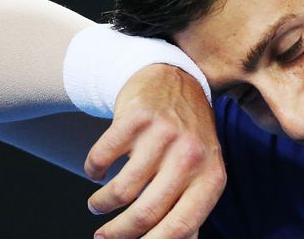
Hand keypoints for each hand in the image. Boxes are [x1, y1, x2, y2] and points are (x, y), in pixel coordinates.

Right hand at [84, 64, 225, 238]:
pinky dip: (93, 170)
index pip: (181, 227)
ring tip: (98, 203)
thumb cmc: (187, 139)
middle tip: (102, 238)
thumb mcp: (201, 172)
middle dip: (117, 233)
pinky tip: (96, 171)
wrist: (175, 80)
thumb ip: (190, 211)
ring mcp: (164, 135)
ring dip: (101, 203)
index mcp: (211, 178)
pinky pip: (101, 159)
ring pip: (120, 190)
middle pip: (145, 213)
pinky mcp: (136, 117)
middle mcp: (191, 156)